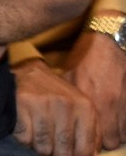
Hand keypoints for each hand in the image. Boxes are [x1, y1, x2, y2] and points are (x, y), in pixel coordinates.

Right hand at [12, 59, 97, 155]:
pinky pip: (24, 138)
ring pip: (43, 147)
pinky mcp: (22, 103)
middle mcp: (66, 105)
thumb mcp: (81, 108)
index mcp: (85, 107)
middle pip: (63, 150)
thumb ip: (91, 131)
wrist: (29, 70)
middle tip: (52, 147)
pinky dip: (24, 139)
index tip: (68, 154)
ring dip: (39, 147)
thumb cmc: (57, 95)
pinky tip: (27, 129)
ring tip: (39, 138)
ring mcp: (43, 103)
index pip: (84, 149)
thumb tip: (90, 154)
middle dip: (56, 154)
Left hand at [64, 22, 125, 149]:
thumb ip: (69, 98)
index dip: (87, 139)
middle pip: (110, 141)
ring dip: (117, 134)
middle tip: (97, 136)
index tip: (83, 138)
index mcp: (87, 99)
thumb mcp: (69, 76)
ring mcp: (123, 103)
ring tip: (109, 127)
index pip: (90, 135)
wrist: (109, 41)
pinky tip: (119, 119)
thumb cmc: (86, 57)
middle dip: (104, 141)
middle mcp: (107, 104)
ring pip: (124, 135)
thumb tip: (62, 117)